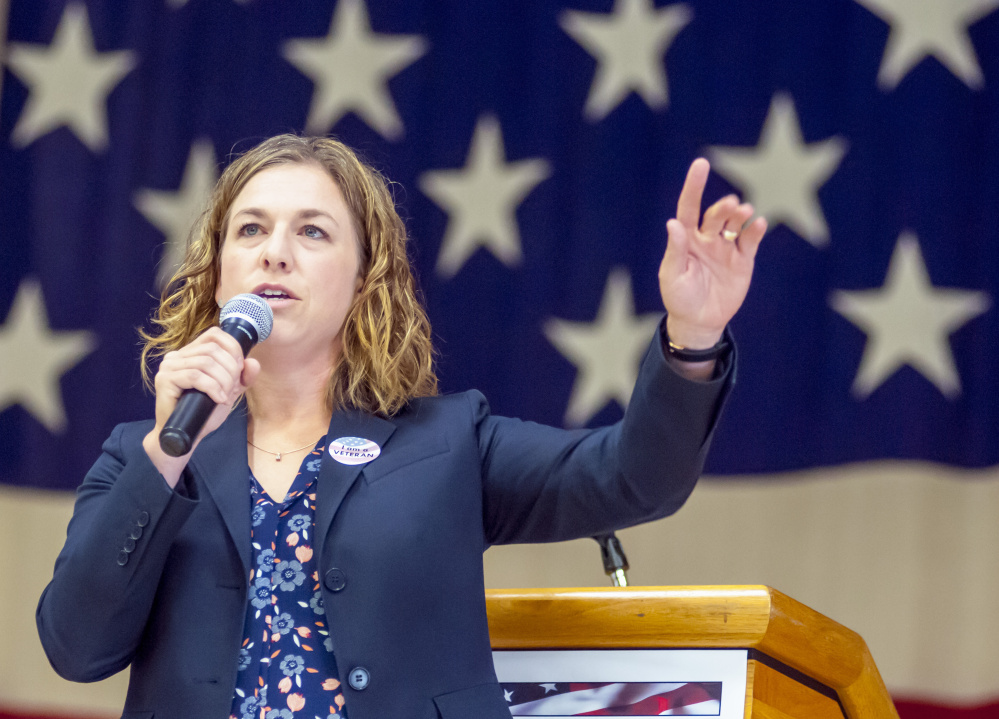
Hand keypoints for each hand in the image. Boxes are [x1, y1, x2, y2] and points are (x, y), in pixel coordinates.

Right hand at [142, 327, 260, 485]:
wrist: (187, 435)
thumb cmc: (204, 412)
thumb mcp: (229, 391)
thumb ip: (242, 377)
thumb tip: (253, 362)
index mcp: (190, 353)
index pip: (215, 334)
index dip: (233, 348)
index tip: (239, 369)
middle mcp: (176, 356)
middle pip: (213, 349)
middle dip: (230, 369)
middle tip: (232, 389)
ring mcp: (168, 367)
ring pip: (206, 362)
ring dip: (223, 380)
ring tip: (224, 396)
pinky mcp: (165, 380)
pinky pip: (195, 376)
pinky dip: (212, 388)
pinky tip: (218, 399)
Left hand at [658, 158, 765, 348]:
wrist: (700, 322)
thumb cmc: (679, 297)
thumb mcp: (672, 276)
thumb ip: (675, 250)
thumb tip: (673, 223)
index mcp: (686, 239)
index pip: (689, 207)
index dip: (694, 186)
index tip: (701, 164)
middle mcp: (707, 239)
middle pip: (715, 215)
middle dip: (723, 207)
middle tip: (731, 205)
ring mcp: (726, 248)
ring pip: (734, 224)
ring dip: (739, 215)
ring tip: (743, 211)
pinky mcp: (742, 261)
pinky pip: (750, 241)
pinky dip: (755, 230)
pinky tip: (758, 223)